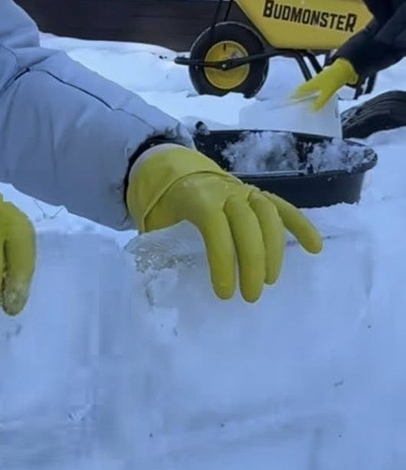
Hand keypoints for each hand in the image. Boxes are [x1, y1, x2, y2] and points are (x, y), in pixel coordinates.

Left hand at [126, 145, 321, 302]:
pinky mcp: (260, 195)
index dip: (222, 260)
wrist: (177, 174)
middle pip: (247, 223)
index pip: (215, 227)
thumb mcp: (155, 226)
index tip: (225, 293)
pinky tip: (314, 248)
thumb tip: (165, 289)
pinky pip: (284, 208)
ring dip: (274, 250)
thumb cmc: (167, 208)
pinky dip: (301, 226)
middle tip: (252, 295)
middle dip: (252, 261)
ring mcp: (246, 191)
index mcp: (196, 197)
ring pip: (268, 215)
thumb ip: (161, 250)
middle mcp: (226, 190)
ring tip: (271, 281)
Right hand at [290, 58, 358, 110]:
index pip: (300, 91)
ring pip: (312, 91)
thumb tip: (312, 109)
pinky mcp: (328, 84)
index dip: (294, 96)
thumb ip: (320, 101)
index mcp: (312, 83)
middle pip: (305, 91)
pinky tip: (319, 102)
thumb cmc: (335, 77)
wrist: (347, 68)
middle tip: (294, 103)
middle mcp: (315, 82)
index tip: (288, 99)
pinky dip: (317, 97)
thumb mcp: (327, 92)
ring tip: (305, 104)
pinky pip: (319, 93)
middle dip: (300, 97)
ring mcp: (322, 83)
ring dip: (308, 97)